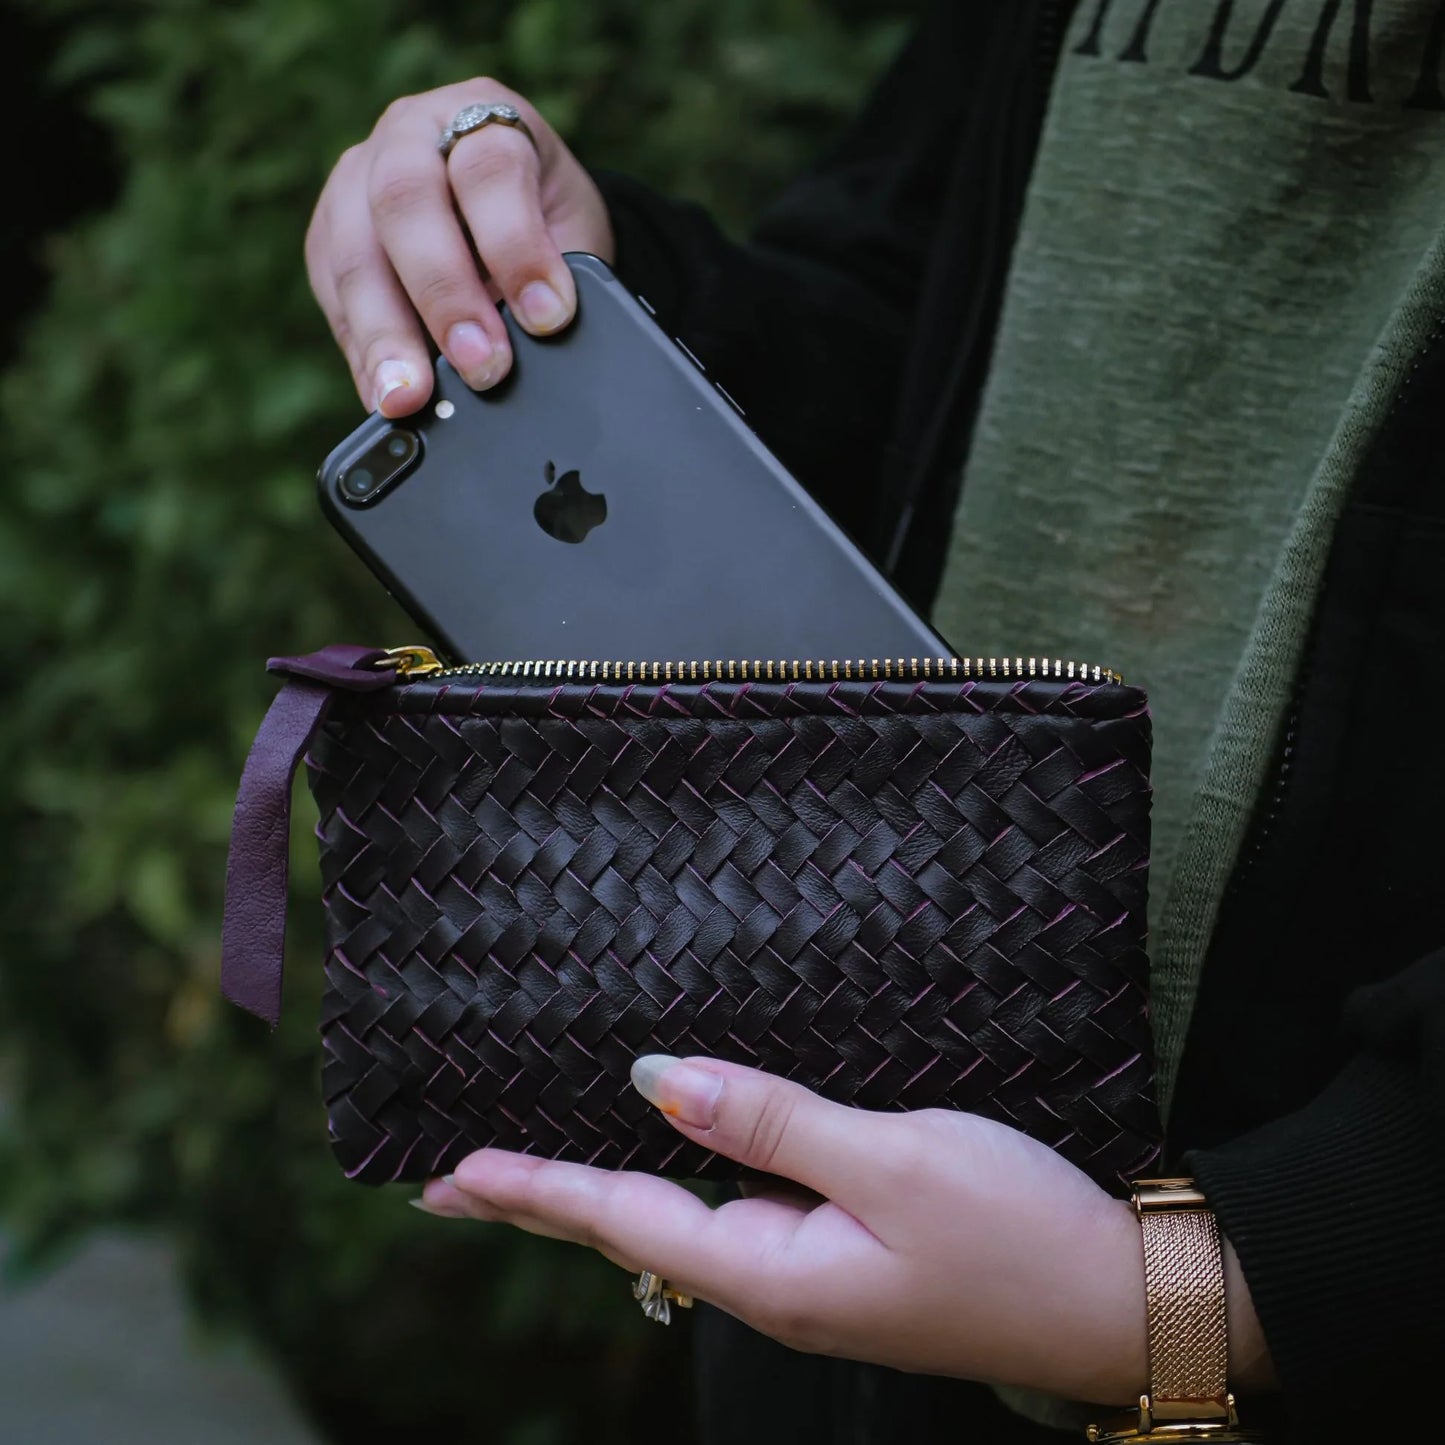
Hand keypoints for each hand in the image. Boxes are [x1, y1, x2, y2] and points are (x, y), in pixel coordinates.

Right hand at [306, 78, 614, 415]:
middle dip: (444, 295)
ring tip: (408, 398)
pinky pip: (332, 294)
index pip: (490, 171)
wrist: (507, 209)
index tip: (549, 317)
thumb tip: (541, 344)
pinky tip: (382, 394)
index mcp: (483, 118)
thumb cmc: (545, 219)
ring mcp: (356, 181)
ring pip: (354, 251)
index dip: (517, 246)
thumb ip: (559, 276)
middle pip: (404, 203)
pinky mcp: (328, 236)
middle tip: (483, 367)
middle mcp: (409, 136)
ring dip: (383, 334)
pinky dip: (360, 351)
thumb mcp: (571, 232)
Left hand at [420, 1055, 1152, 1403]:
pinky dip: (681, 1179)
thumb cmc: (1019, 1230)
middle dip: (543, 1200)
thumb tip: (656, 1080)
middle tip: (453, 1182)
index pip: (625, 1219)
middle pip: (634, 1228)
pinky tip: (670, 1156)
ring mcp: (814, 1273)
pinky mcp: (850, 1252)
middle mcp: (780, 1283)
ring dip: (605, 1188)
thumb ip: (771, 1122)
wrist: (1124, 1297)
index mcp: (777, 1273)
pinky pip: (739, 1209)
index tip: (452, 1171)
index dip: (537, 1186)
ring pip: (682, 1220)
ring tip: (538, 1166)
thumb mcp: (895, 1159)